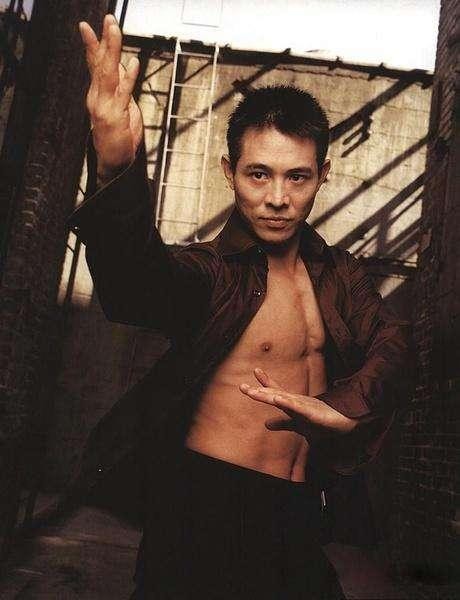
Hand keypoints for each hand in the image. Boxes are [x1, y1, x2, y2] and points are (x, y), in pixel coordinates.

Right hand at [79, 15, 142, 179]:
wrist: (114, 163)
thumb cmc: (118, 137)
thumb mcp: (121, 106)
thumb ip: (119, 85)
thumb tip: (121, 64)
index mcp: (98, 94)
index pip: (94, 65)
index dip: (93, 44)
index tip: (88, 25)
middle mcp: (98, 97)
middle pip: (100, 63)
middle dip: (104, 40)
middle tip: (108, 19)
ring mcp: (105, 106)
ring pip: (108, 72)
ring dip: (112, 50)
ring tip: (114, 30)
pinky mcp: (116, 116)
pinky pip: (123, 93)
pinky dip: (128, 77)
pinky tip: (132, 63)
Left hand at [239, 367, 358, 438]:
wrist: (345, 423)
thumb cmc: (322, 422)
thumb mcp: (298, 424)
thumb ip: (282, 423)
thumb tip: (265, 424)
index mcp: (292, 403)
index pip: (275, 391)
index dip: (263, 383)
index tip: (254, 372)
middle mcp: (296, 402)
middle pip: (275, 394)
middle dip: (259, 390)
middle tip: (242, 387)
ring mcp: (304, 407)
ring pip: (284, 400)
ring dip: (270, 396)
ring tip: (255, 393)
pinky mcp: (312, 414)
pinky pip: (299, 409)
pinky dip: (288, 403)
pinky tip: (278, 399)